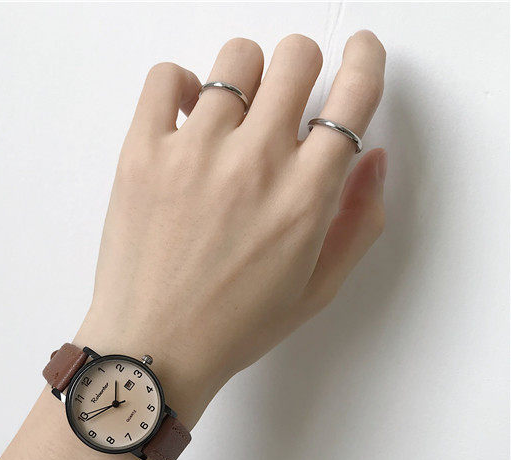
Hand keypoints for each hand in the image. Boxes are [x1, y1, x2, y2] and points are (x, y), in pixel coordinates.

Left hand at [75, 31, 385, 426]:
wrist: (153, 349)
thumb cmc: (233, 328)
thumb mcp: (316, 289)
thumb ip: (359, 221)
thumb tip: (372, 156)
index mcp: (306, 196)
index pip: (354, 95)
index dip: (366, 60)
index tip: (360, 53)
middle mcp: (256, 162)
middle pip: (297, 58)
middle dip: (303, 68)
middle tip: (287, 98)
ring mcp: (195, 152)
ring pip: (237, 59)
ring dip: (247, 77)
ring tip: (233, 116)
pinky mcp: (143, 154)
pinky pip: (166, 77)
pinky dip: (182, 83)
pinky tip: (187, 117)